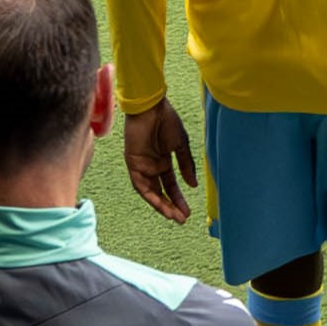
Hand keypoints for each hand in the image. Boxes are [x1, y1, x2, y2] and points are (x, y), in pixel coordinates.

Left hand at [119, 100, 201, 224]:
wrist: (152, 107)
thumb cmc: (167, 121)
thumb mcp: (181, 145)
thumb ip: (186, 165)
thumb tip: (193, 185)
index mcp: (163, 161)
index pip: (171, 185)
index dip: (178, 199)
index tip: (188, 212)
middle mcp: (152, 166)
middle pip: (161, 192)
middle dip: (171, 206)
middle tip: (182, 219)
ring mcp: (142, 166)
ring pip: (150, 192)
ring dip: (161, 205)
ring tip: (173, 216)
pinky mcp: (133, 163)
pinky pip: (140, 185)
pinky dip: (150, 196)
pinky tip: (161, 204)